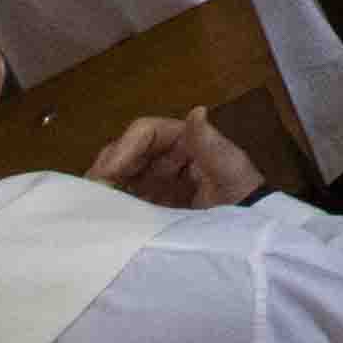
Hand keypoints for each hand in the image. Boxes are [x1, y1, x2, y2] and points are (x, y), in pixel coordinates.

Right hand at [87, 110, 266, 208]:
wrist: (249, 232)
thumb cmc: (243, 194)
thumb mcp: (231, 169)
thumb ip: (210, 144)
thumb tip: (197, 111)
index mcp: (184, 140)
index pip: (145, 132)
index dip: (123, 147)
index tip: (107, 171)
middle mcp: (166, 156)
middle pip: (126, 153)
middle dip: (107, 168)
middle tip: (92, 193)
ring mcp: (156, 182)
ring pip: (120, 176)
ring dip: (105, 186)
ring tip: (92, 206)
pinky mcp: (151, 205)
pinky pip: (125, 200)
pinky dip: (111, 205)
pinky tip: (103, 217)